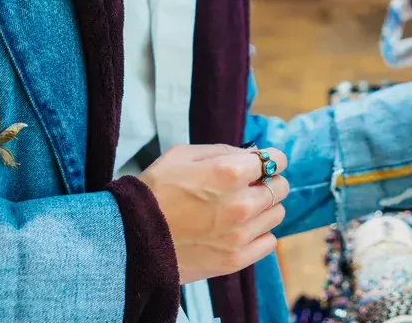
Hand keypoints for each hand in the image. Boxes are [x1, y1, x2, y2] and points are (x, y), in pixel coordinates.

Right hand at [139, 144, 288, 282]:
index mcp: (229, 172)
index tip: (261, 164)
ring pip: (277, 214)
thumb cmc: (155, 191)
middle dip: (268, 183)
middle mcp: (241, 203)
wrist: (131, 238)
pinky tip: (239, 230)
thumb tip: (251, 155)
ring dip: (264, 208)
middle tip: (249, 186)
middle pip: (280, 188)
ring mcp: (240, 234)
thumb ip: (223, 151)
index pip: (275, 160)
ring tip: (240, 209)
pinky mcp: (235, 259)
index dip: (269, 159)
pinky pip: (269, 242)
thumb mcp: (183, 154)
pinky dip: (259, 234)